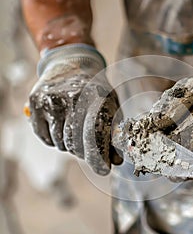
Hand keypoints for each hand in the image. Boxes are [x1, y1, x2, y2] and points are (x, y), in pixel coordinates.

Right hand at [29, 44, 121, 174]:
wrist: (71, 64)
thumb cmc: (95, 89)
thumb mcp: (111, 105)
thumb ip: (114, 132)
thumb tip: (116, 161)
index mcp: (96, 97)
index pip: (95, 135)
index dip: (99, 157)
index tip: (103, 169)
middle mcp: (72, 98)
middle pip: (76, 144)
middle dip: (85, 153)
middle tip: (90, 150)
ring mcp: (51, 100)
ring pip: (60, 143)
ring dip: (70, 146)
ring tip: (75, 130)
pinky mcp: (35, 103)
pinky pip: (44, 138)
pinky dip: (54, 140)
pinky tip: (61, 127)